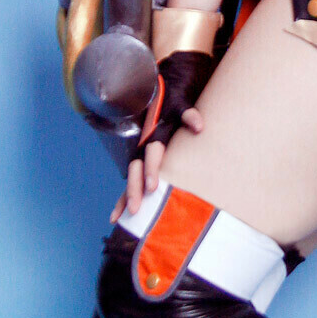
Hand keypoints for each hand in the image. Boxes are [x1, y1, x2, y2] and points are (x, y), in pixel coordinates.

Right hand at [111, 105, 204, 220]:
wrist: (162, 100)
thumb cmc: (175, 106)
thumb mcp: (181, 107)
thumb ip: (189, 115)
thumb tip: (199, 126)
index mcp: (154, 134)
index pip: (152, 153)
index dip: (151, 169)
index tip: (153, 187)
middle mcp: (143, 147)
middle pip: (136, 169)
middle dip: (135, 188)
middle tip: (136, 208)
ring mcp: (139, 157)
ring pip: (130, 178)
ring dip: (126, 197)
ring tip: (123, 218)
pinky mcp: (140, 166)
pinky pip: (130, 183)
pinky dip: (122, 200)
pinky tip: (117, 217)